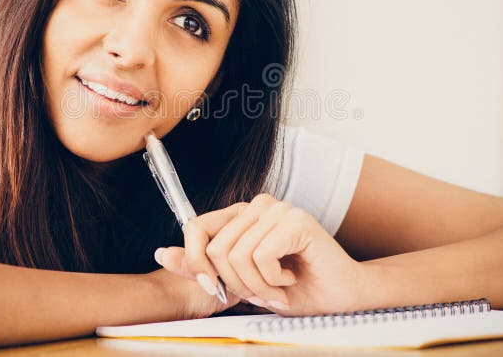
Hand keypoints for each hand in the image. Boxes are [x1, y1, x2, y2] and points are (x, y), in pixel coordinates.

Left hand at [154, 193, 368, 315]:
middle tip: (262, 292)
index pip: (195, 227)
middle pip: (215, 249)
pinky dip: (273, 279)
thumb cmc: (295, 289)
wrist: (340, 297)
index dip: (196, 262)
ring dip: (257, 285)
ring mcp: (278, 209)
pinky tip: (291, 277)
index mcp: (241, 215)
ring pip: (237, 255)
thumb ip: (201, 267)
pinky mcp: (295, 221)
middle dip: (236, 283)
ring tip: (279, 287)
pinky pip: (261, 256)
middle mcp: (258, 205)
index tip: (215, 288)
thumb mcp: (239, 282)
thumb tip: (162, 252)